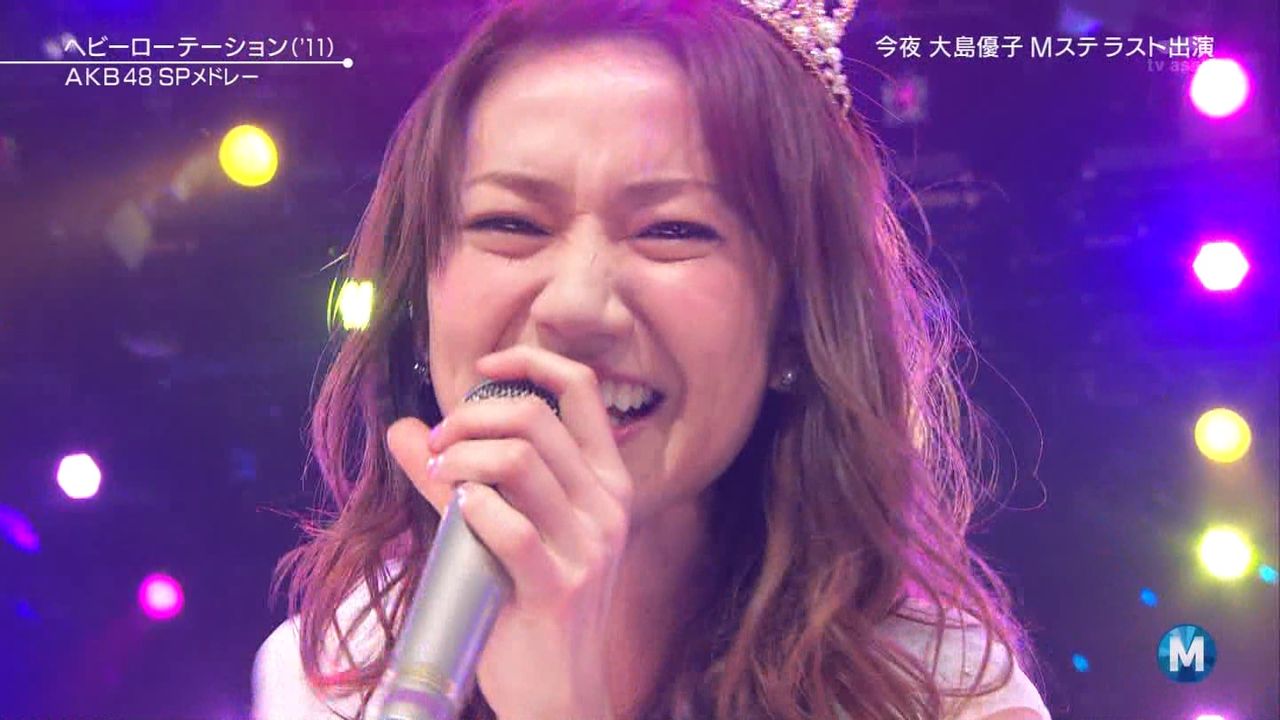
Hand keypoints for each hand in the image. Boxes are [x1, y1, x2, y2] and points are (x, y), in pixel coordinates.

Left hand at [387, 345, 634, 719]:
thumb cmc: (530, 602)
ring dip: (461, 456)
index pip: (581, 389)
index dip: (529, 361)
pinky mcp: (559, 588)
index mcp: (606, 481)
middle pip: (536, 417)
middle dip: (470, 415)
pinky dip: (470, 506)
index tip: (481, 367)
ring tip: (436, 473)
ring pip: (518, 461)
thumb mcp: (510, 529)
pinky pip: (507, 525)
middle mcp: (608, 505)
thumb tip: (402, 429)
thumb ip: (463, 477)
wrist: (558, 689)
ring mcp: (589, 547)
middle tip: (435, 441)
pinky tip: (456, 510)